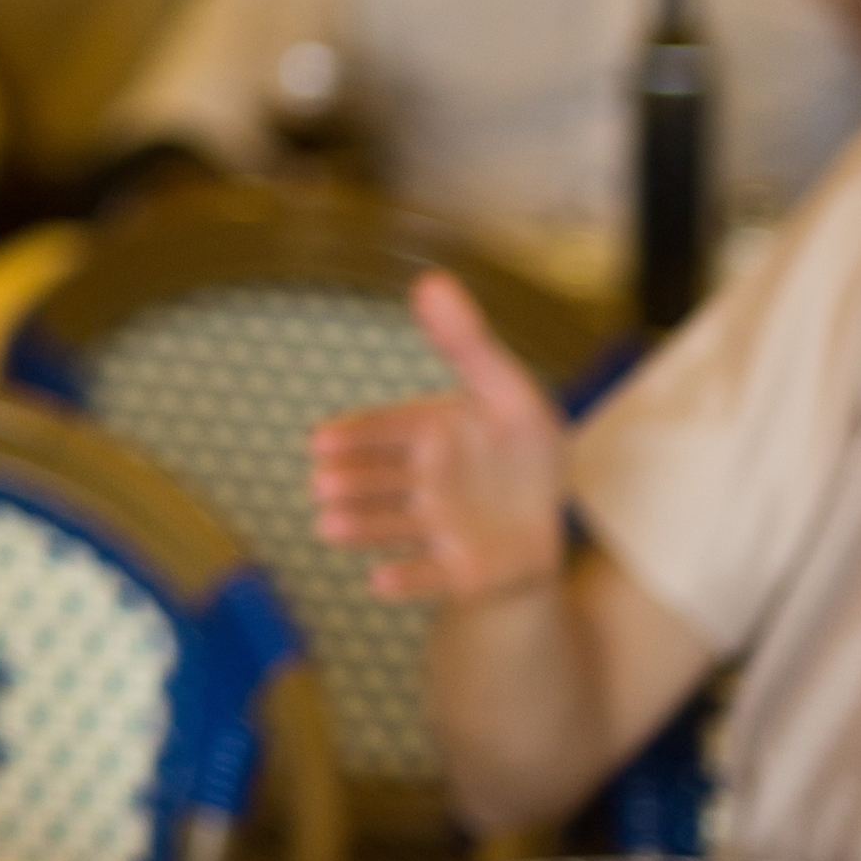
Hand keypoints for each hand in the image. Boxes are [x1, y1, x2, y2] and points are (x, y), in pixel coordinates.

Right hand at [309, 273, 570, 607]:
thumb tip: (429, 279)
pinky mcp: (460, 570)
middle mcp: (425, 482)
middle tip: (321, 484)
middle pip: (383, 480)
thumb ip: (468, 343)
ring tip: (327, 527)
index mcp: (430, 434)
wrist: (541, 525)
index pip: (388, 429)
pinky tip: (378, 582)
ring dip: (363, 527)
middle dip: (353, 483)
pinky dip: (406, 579)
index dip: (357, 435)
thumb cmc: (521, 451)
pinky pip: (433, 575)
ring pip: (397, 525)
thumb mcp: (509, 392)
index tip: (319, 440)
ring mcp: (440, 527)